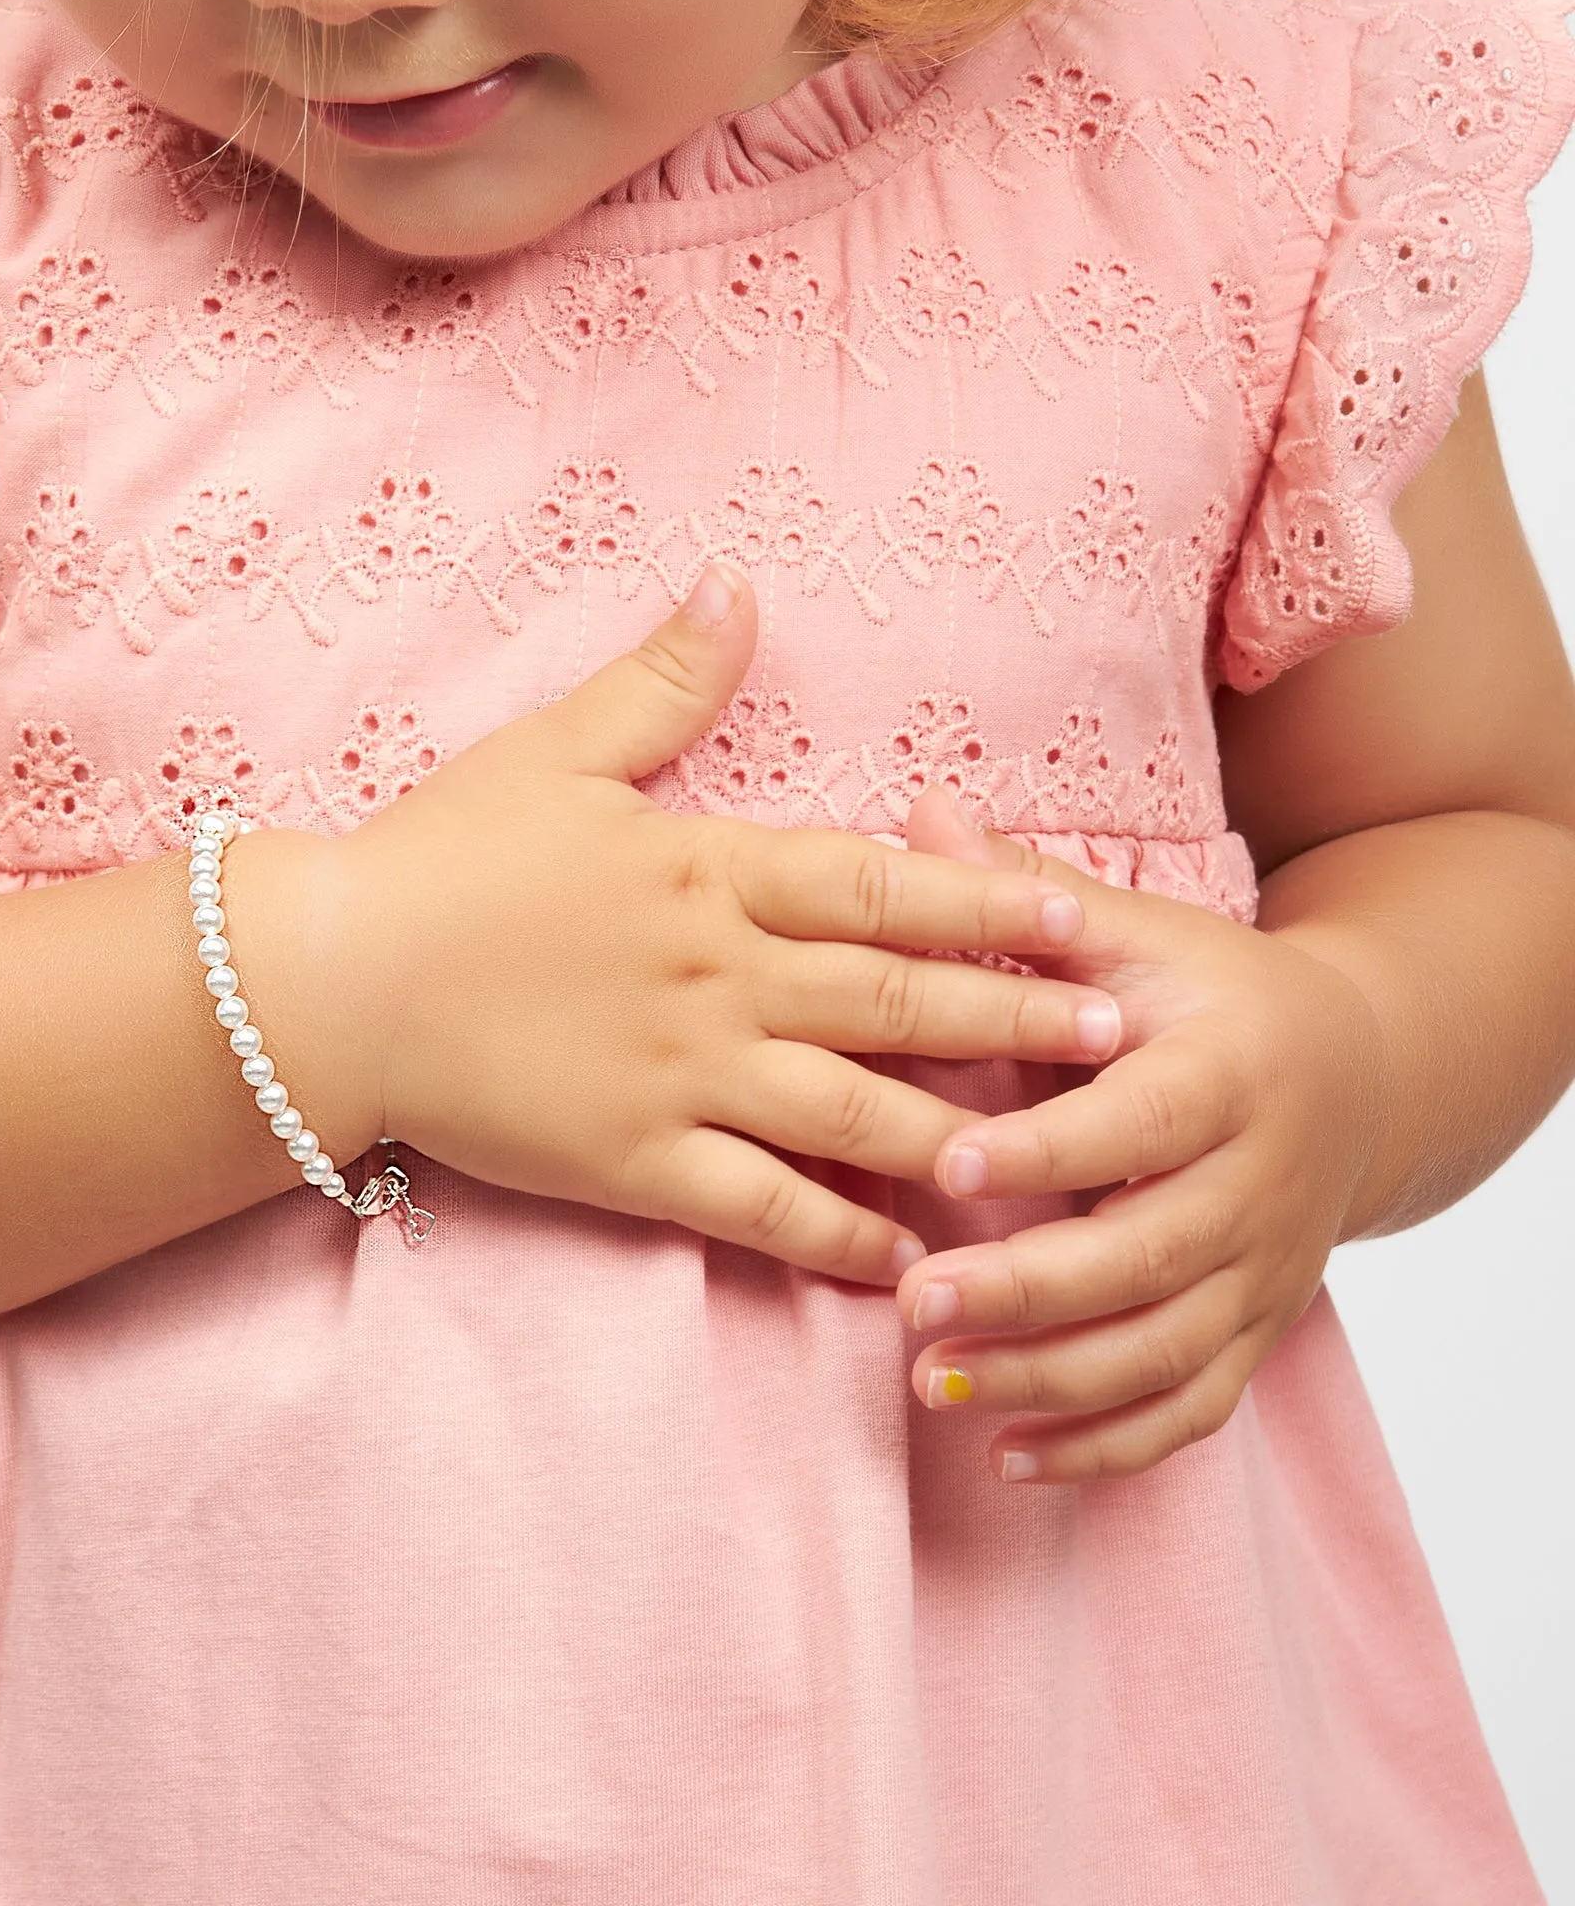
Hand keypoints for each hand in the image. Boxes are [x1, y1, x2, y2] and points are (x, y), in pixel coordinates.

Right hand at [240, 566, 1125, 1282]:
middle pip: (892, 998)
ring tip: (1052, 1151)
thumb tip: (736, 581)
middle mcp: (715, 976)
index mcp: (706, 871)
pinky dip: (839, 1235)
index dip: (987, 897)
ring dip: (957, 1131)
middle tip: (1119, 1037)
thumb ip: (661, 679)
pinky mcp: (632, 1161)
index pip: (877, 883)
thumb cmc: (441, 858)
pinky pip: (759, 1207)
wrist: (329, 980)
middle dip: (1012, 1017)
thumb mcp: (554, 751)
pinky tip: (908, 1258)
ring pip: (849, 1110)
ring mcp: (678, 1076)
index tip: (1081, 912)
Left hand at [891, 787, 1385, 1478]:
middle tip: (912, 1306)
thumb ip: (1024, 895)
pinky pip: (1191, 1409)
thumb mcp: (1134, 936)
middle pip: (1148, 1258)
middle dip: (1029, 1292)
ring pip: (1163, 1351)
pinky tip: (1012, 1459)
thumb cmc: (1210, 996)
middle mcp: (1255, 1183)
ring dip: (1050, 1382)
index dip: (1045, 1151)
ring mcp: (1261, 1271)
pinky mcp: (1252, 1328)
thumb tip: (915, 807)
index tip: (945, 1165)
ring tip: (931, 1387)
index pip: (1134, 1123)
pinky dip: (1109, 1445)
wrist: (1354, 1072)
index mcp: (1222, 1073)